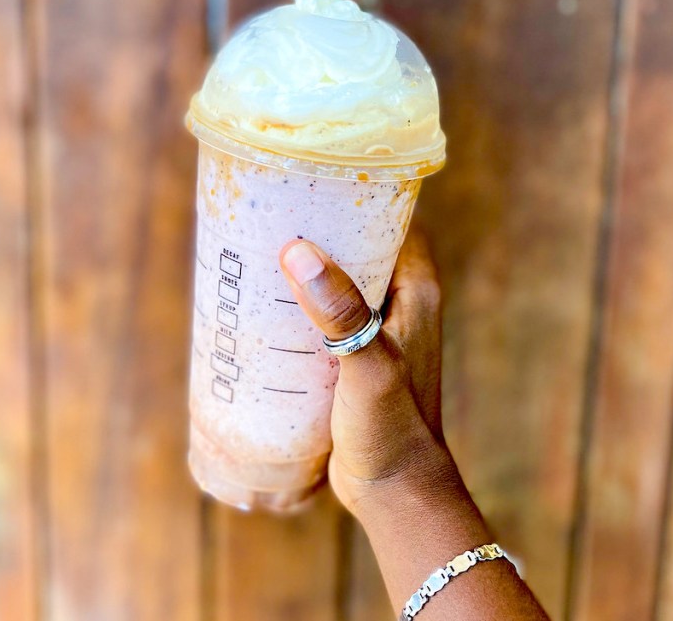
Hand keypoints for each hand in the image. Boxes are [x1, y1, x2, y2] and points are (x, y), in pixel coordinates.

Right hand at [279, 226, 462, 515]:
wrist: (395, 490)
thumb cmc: (392, 427)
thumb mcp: (366, 365)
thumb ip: (340, 313)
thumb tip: (298, 253)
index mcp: (416, 290)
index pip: (393, 220)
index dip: (358, 198)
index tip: (312, 182)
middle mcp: (400, 304)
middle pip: (358, 248)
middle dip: (319, 232)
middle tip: (269, 217)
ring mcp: (376, 332)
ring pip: (337, 284)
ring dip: (304, 273)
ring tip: (256, 257)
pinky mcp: (351, 358)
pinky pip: (323, 318)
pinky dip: (297, 308)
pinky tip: (260, 310)